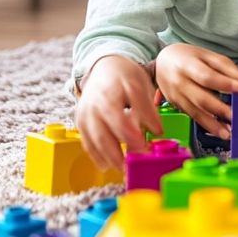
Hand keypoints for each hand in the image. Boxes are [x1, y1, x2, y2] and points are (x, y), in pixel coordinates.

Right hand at [74, 55, 162, 171]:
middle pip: (102, 134)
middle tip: (132, 165)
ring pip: (93, 141)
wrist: (104, 67)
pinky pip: (87, 142)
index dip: (131, 135)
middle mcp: (93, 106)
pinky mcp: (80, 123)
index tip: (144, 146)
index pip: (119, 119)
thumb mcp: (141, 85)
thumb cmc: (125, 77)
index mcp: (109, 94)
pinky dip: (97, 155)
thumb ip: (148, 108)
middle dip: (117, 152)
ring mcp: (84, 115)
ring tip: (123, 169)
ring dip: (107, 157)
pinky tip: (108, 165)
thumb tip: (157, 131)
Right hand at [154, 43, 237, 140]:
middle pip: (201, 97)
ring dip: (214, 124)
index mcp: (188, 64)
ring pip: (196, 112)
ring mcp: (176, 96)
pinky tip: (221, 131)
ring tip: (229, 133)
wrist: (162, 61)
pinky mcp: (177, 106)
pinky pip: (193, 117)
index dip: (225, 83)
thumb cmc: (190, 57)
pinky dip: (208, 126)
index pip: (207, 76)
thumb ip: (232, 71)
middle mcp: (179, 82)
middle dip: (220, 108)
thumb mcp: (210, 56)